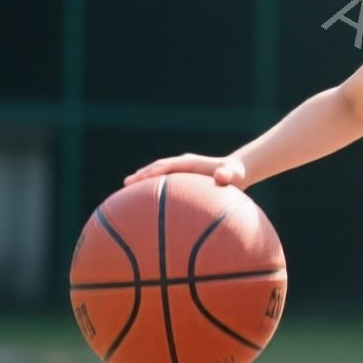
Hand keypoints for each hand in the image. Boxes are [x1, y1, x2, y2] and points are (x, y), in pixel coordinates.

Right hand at [123, 152, 246, 188]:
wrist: (236, 171)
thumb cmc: (235, 174)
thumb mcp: (234, 174)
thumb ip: (227, 175)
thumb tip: (221, 176)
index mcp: (190, 163)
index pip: (167, 165)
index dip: (153, 171)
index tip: (139, 179)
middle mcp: (182, 164)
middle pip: (157, 167)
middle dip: (141, 175)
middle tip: (125, 184)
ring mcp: (181, 170)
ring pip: (158, 173)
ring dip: (143, 179)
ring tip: (126, 188)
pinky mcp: (181, 178)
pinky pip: (164, 181)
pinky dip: (152, 186)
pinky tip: (144, 199)